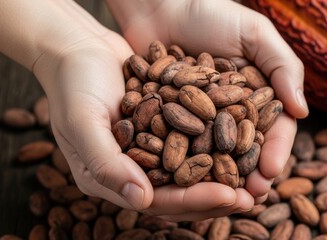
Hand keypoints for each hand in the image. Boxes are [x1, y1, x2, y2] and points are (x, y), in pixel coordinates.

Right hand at [34, 27, 252, 221]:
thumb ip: (107, 164)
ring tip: (253, 176)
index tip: (228, 196)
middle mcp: (133, 169)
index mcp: (111, 178)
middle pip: (180, 192)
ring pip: (191, 170)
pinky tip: (240, 142)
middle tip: (250, 196)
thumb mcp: (83, 122)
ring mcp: (150, 148)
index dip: (194, 200)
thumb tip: (141, 200)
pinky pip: (193, 141)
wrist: (80, 48)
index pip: (158, 200)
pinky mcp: (164, 127)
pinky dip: (215, 144)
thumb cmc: (74, 84)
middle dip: (215, 194)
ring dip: (221, 174)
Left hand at [108, 0, 307, 202]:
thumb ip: (282, 67)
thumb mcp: (254, 33)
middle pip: (244, 148)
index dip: (274, 151)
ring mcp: (200, 116)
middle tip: (249, 197)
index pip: (272, 128)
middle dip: (248, 173)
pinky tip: (184, 180)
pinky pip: (179, 143)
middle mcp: (231, 110)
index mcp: (257, 94)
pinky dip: (183, 162)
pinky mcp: (170, 117)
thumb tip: (302, 110)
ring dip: (219, 177)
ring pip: (214, 153)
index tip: (270, 171)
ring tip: (220, 197)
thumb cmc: (211, 12)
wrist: (161, 3)